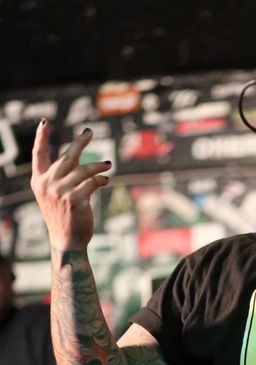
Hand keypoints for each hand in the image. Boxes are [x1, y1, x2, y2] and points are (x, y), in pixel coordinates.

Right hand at [30, 121, 111, 250]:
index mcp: (39, 181)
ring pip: (83, 170)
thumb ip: (62, 177)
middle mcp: (47, 185)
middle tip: (89, 132)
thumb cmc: (64, 217)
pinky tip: (106, 180)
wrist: (67, 241)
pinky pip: (92, 183)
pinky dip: (101, 180)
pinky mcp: (74, 200)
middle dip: (80, 142)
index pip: (38, 155)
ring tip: (108, 164)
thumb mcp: (57, 195)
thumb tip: (79, 158)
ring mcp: (60, 192)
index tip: (45, 122)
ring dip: (98, 166)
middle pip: (67, 156)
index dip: (41, 138)